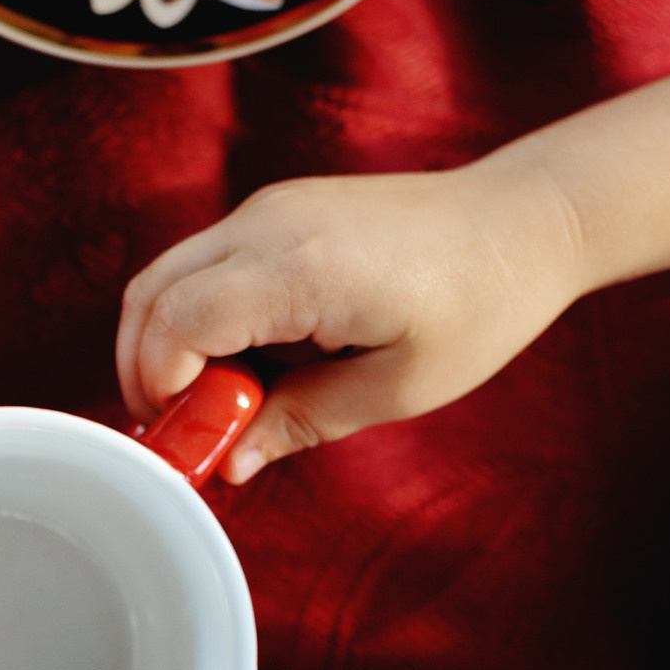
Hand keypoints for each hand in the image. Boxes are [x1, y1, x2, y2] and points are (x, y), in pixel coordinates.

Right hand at [117, 165, 582, 482]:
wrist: (522, 223)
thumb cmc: (479, 302)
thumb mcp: (396, 387)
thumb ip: (300, 420)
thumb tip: (231, 460)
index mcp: (299, 268)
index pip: (172, 324)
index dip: (163, 392)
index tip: (198, 438)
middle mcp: (269, 224)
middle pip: (148, 297)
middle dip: (148, 372)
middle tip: (195, 429)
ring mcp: (268, 209)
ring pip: (166, 278)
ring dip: (173, 345)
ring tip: (231, 399)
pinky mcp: (277, 211)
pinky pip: (204, 266)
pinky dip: (202, 318)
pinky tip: (257, 360)